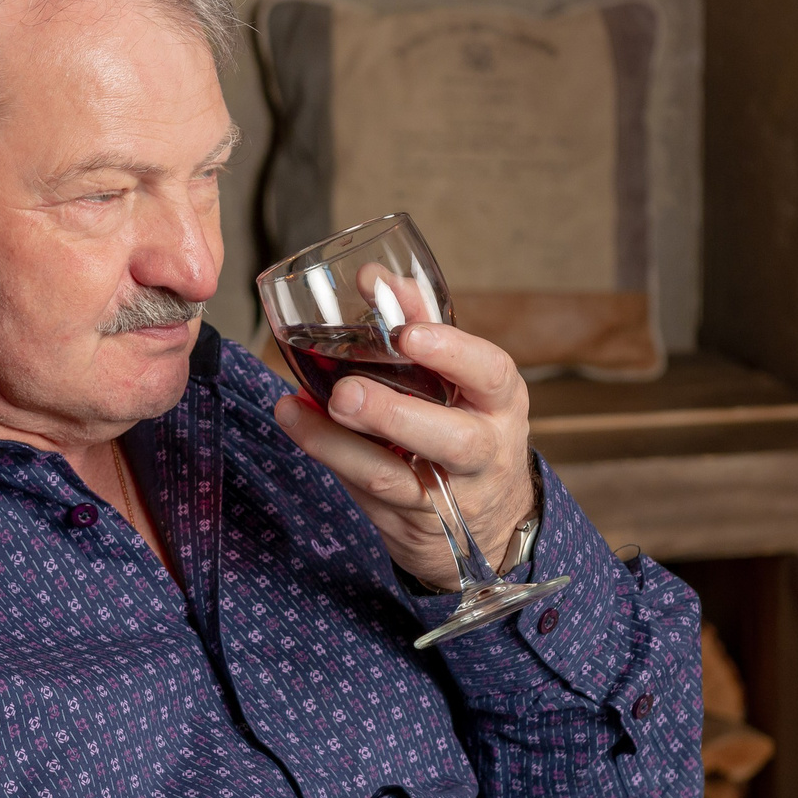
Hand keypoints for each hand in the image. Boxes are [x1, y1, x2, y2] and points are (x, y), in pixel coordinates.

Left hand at [273, 322, 537, 590]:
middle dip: (394, 414)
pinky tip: (297, 424)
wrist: (490, 518)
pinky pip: (363, 493)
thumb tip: (375, 277)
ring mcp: (447, 495)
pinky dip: (327, 456)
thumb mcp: (462, 376)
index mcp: (500, 402)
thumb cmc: (469, 420)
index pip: (490, 373)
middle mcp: (484, 452)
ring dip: (339, 444)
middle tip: (345, 391)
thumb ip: (421, 322)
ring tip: (297, 410)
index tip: (408, 333)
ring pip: (393, 478)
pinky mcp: (408, 521)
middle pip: (452, 440)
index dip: (452, 353)